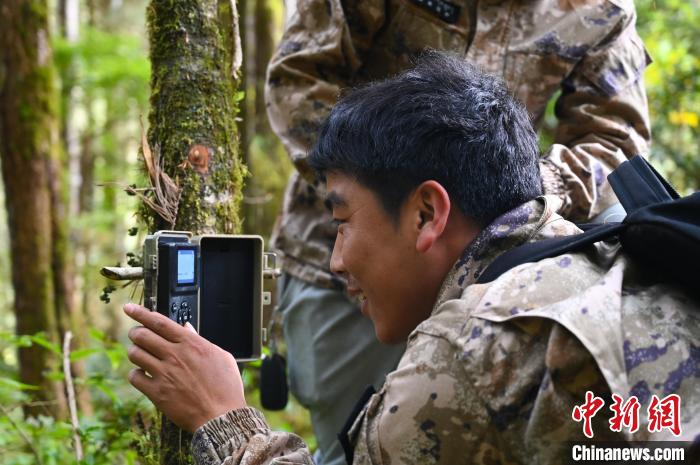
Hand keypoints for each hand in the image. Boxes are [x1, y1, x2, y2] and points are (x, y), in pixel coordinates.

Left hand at [124, 303, 245, 431]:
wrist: (222, 416)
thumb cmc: (226, 387)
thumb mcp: (220, 356)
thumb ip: (200, 340)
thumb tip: (186, 329)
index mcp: (190, 344)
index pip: (159, 322)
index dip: (140, 312)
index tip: (129, 308)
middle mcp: (175, 355)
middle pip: (142, 335)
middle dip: (135, 332)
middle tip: (136, 334)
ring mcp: (164, 373)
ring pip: (135, 354)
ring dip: (135, 352)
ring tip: (141, 355)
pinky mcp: (157, 392)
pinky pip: (135, 377)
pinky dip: (136, 374)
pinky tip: (143, 375)